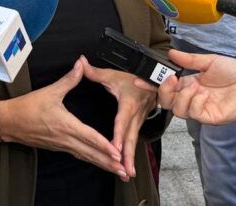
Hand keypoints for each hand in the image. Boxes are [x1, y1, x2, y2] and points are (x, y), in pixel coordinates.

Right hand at [2, 59, 127, 178]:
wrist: (10, 121)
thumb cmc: (28, 107)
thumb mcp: (50, 91)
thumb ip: (69, 79)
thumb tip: (81, 65)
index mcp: (65, 125)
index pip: (89, 137)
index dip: (104, 145)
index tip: (117, 153)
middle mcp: (65, 138)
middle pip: (91, 153)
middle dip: (108, 162)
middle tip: (124, 170)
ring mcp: (62, 145)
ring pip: (86, 157)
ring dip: (102, 164)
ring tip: (117, 171)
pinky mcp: (58, 147)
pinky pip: (78, 156)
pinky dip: (91, 160)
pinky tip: (98, 162)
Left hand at [80, 56, 156, 178]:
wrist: (155, 77)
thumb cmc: (133, 75)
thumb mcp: (114, 74)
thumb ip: (96, 72)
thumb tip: (80, 62)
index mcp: (129, 103)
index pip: (123, 120)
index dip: (119, 134)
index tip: (115, 147)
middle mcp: (136, 114)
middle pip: (131, 136)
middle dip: (128, 154)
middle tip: (125, 170)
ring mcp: (139, 120)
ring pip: (134, 140)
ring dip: (131, 157)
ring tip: (127, 173)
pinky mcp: (139, 123)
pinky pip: (134, 138)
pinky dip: (131, 151)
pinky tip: (127, 163)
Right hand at [158, 50, 235, 124]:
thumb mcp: (210, 61)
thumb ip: (189, 60)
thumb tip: (171, 53)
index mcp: (190, 84)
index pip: (168, 87)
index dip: (155, 84)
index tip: (145, 79)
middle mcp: (193, 98)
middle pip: (167, 102)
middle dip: (164, 91)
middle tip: (171, 80)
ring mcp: (201, 109)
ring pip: (177, 110)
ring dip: (182, 96)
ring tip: (195, 86)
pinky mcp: (210, 117)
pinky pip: (194, 113)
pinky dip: (195, 102)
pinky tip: (204, 93)